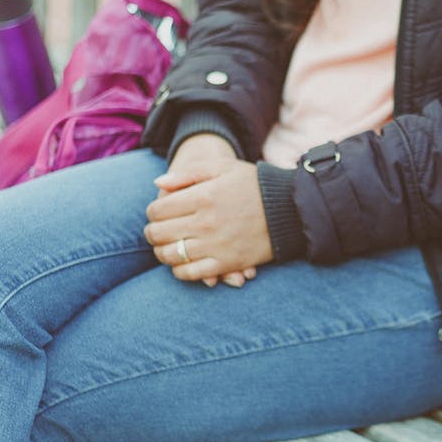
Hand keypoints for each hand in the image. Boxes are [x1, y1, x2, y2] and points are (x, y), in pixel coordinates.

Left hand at [145, 136, 273, 283]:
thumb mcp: (222, 167)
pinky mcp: (227, 263)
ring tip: (166, 247)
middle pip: (158, 233)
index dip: (152, 212)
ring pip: (170, 255)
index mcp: (202, 196)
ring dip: (161, 252)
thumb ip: (188, 173)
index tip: (158, 213)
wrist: (289, 209)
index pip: (157, 210)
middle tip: (157, 231)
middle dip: (152, 232)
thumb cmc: (253, 184)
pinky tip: (182, 263)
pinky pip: (190, 273)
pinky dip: (179, 270)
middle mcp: (205, 222)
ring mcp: (215, 245)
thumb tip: (158, 183)